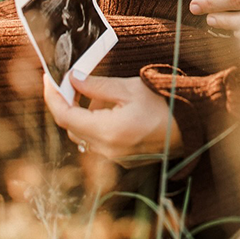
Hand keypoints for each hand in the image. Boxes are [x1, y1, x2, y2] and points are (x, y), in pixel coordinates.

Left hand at [43, 73, 182, 163]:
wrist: (191, 128)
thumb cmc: (165, 105)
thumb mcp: (129, 88)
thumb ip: (97, 85)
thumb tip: (72, 79)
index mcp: (107, 131)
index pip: (64, 116)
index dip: (52, 97)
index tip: (49, 80)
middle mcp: (107, 150)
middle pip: (71, 127)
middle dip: (70, 103)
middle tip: (75, 82)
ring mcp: (114, 158)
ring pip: (84, 135)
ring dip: (85, 115)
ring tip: (103, 96)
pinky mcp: (121, 159)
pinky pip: (98, 142)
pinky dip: (97, 125)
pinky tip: (114, 110)